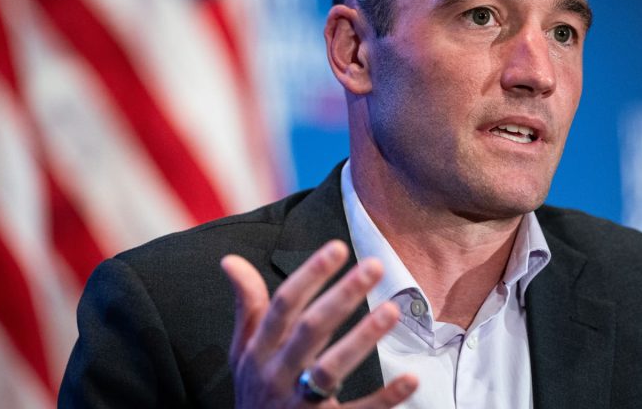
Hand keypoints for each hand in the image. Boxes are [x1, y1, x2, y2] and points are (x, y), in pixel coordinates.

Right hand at [221, 240, 417, 407]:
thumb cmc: (257, 389)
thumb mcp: (243, 350)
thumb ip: (247, 306)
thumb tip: (231, 260)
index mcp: (260, 350)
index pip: (283, 305)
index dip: (310, 274)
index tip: (338, 247)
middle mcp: (277, 374)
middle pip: (310, 330)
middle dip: (342, 296)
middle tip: (374, 266)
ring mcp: (300, 404)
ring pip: (330, 369)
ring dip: (362, 338)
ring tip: (392, 310)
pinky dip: (385, 397)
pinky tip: (410, 378)